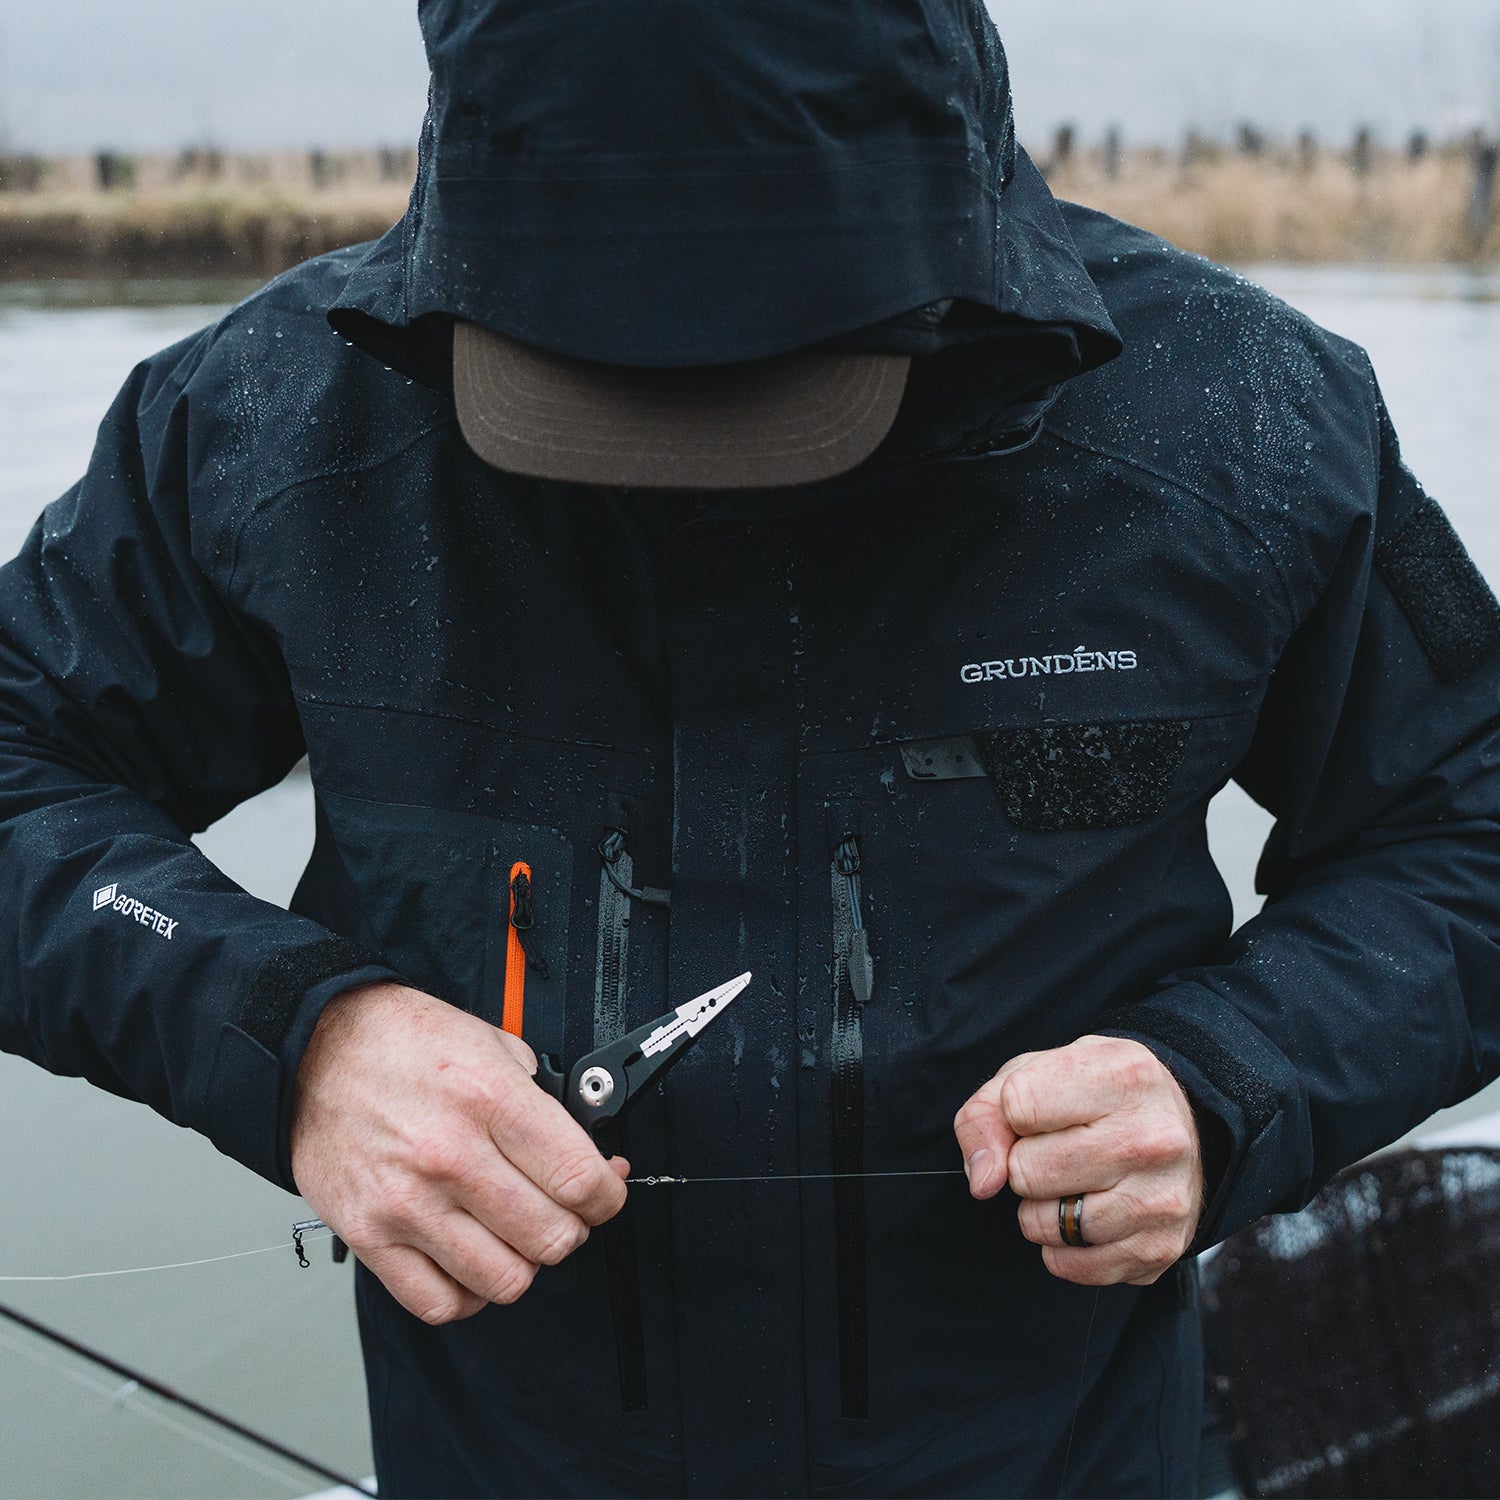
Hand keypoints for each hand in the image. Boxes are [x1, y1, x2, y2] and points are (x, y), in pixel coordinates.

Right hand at [290, 982, 628, 1323]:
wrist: (314, 1048)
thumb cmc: (404, 1042)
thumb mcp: (492, 1043)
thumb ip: (543, 1102)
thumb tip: (590, 1156)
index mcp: (488, 1098)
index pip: (579, 1179)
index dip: (608, 1195)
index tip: (606, 1191)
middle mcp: (449, 1156)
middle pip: (551, 1237)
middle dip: (572, 1227)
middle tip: (562, 1210)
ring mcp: (407, 1203)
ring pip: (505, 1280)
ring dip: (522, 1263)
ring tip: (513, 1233)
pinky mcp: (369, 1236)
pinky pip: (440, 1303)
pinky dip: (469, 1293)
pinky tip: (471, 1260)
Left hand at [953, 1035, 1202, 1285]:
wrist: (1183, 1131)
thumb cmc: (1090, 1097)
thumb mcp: (1034, 1074)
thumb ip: (985, 1115)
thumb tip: (983, 1182)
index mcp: (1123, 1075)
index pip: (1018, 1107)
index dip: (1012, 1115)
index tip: (1041, 1112)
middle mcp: (1154, 1136)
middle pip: (1027, 1171)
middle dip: (1022, 1165)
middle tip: (1055, 1152)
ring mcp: (1162, 1198)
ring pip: (1045, 1223)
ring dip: (1040, 1210)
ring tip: (1071, 1183)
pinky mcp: (1159, 1248)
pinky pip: (1070, 1265)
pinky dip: (1062, 1248)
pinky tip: (1087, 1216)